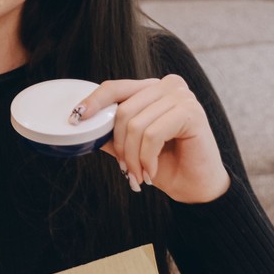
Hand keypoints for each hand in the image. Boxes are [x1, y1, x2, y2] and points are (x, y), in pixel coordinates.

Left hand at [77, 74, 230, 204]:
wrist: (196, 187)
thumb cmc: (167, 165)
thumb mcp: (131, 147)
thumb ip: (111, 133)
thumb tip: (85, 126)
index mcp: (153, 89)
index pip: (116, 87)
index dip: (94, 101)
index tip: (77, 118)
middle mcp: (169, 85)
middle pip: (123, 110)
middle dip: (120, 146)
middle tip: (126, 169)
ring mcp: (182, 96)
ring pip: (136, 125)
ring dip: (133, 157)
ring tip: (139, 175)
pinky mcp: (191, 112)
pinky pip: (152, 134)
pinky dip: (147, 158)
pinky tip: (151, 171)